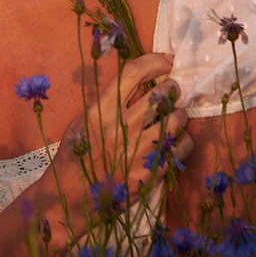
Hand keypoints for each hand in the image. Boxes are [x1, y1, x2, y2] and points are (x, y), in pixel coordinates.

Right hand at [67, 50, 190, 187]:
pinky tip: (175, 142)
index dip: (155, 61)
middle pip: (160, 94)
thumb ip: (107, 102)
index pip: (133, 73)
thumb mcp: (83, 120)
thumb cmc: (77, 155)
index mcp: (100, 110)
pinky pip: (180, 147)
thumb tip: (138, 83)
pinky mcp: (149, 172)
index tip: (167, 60)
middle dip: (171, 89)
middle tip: (170, 93)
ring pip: (176, 119)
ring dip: (179, 115)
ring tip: (173, 118)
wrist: (72, 196)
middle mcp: (120, 127)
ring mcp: (136, 151)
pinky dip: (183, 141)